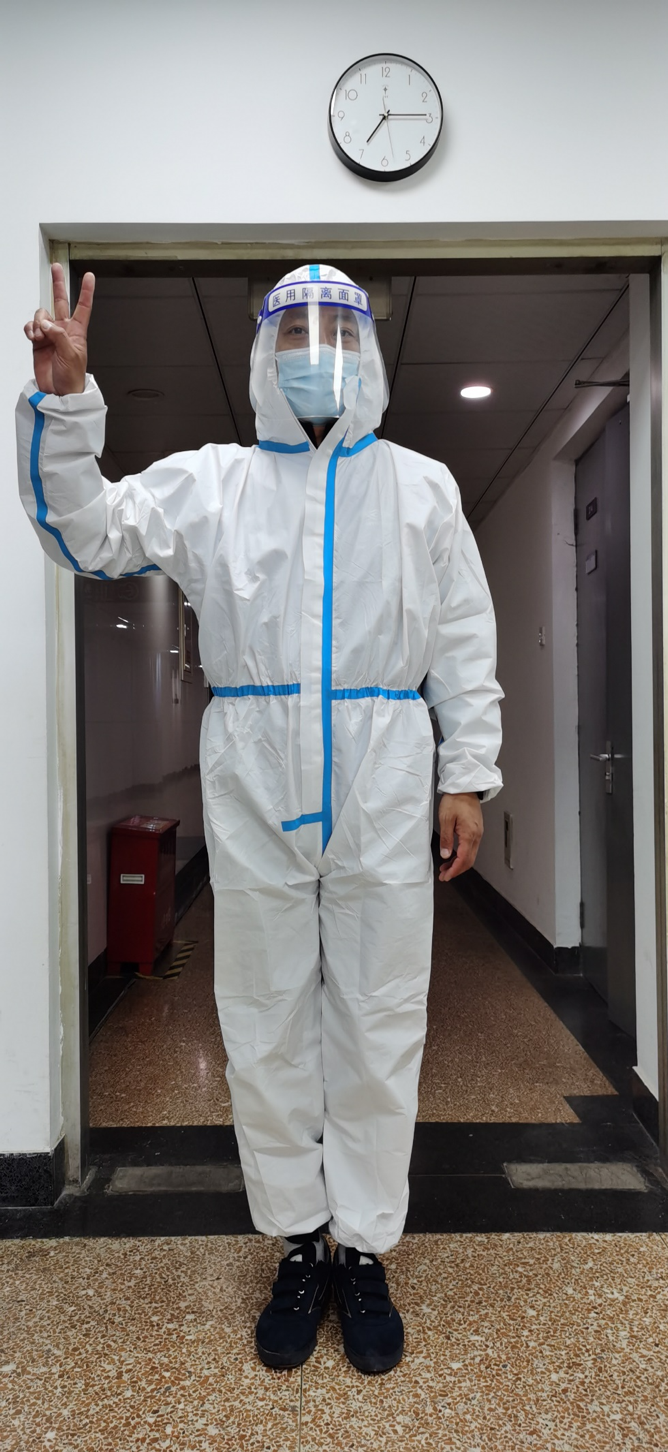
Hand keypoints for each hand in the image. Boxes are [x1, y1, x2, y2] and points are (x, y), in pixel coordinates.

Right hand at [24, 263, 94, 395]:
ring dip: (38, 322)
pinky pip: (31, 327)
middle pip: (60, 301)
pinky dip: (30, 329)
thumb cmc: (72, 378)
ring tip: (40, 336)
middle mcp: (63, 330)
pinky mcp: (38, 341)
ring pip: (41, 315)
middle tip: (55, 268)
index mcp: (78, 332)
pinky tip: (33, 337)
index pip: (84, 307)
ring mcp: (50, 335)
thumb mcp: (71, 355)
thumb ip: (59, 335)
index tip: (90, 276)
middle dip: (58, 284)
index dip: (86, 291)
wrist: (58, 393)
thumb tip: (47, 323)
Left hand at [438, 792, 482, 881]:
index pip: (464, 859)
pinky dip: (462, 855)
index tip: (446, 876)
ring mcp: (478, 833)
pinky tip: (453, 856)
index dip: (455, 870)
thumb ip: (446, 839)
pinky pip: (471, 848)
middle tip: (444, 875)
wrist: (465, 788)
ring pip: (471, 855)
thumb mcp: (445, 819)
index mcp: (469, 834)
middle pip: (469, 860)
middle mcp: (476, 836)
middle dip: (457, 870)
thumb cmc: (455, 799)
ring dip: (459, 864)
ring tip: (446, 867)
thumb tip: (446, 855)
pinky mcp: (476, 830)